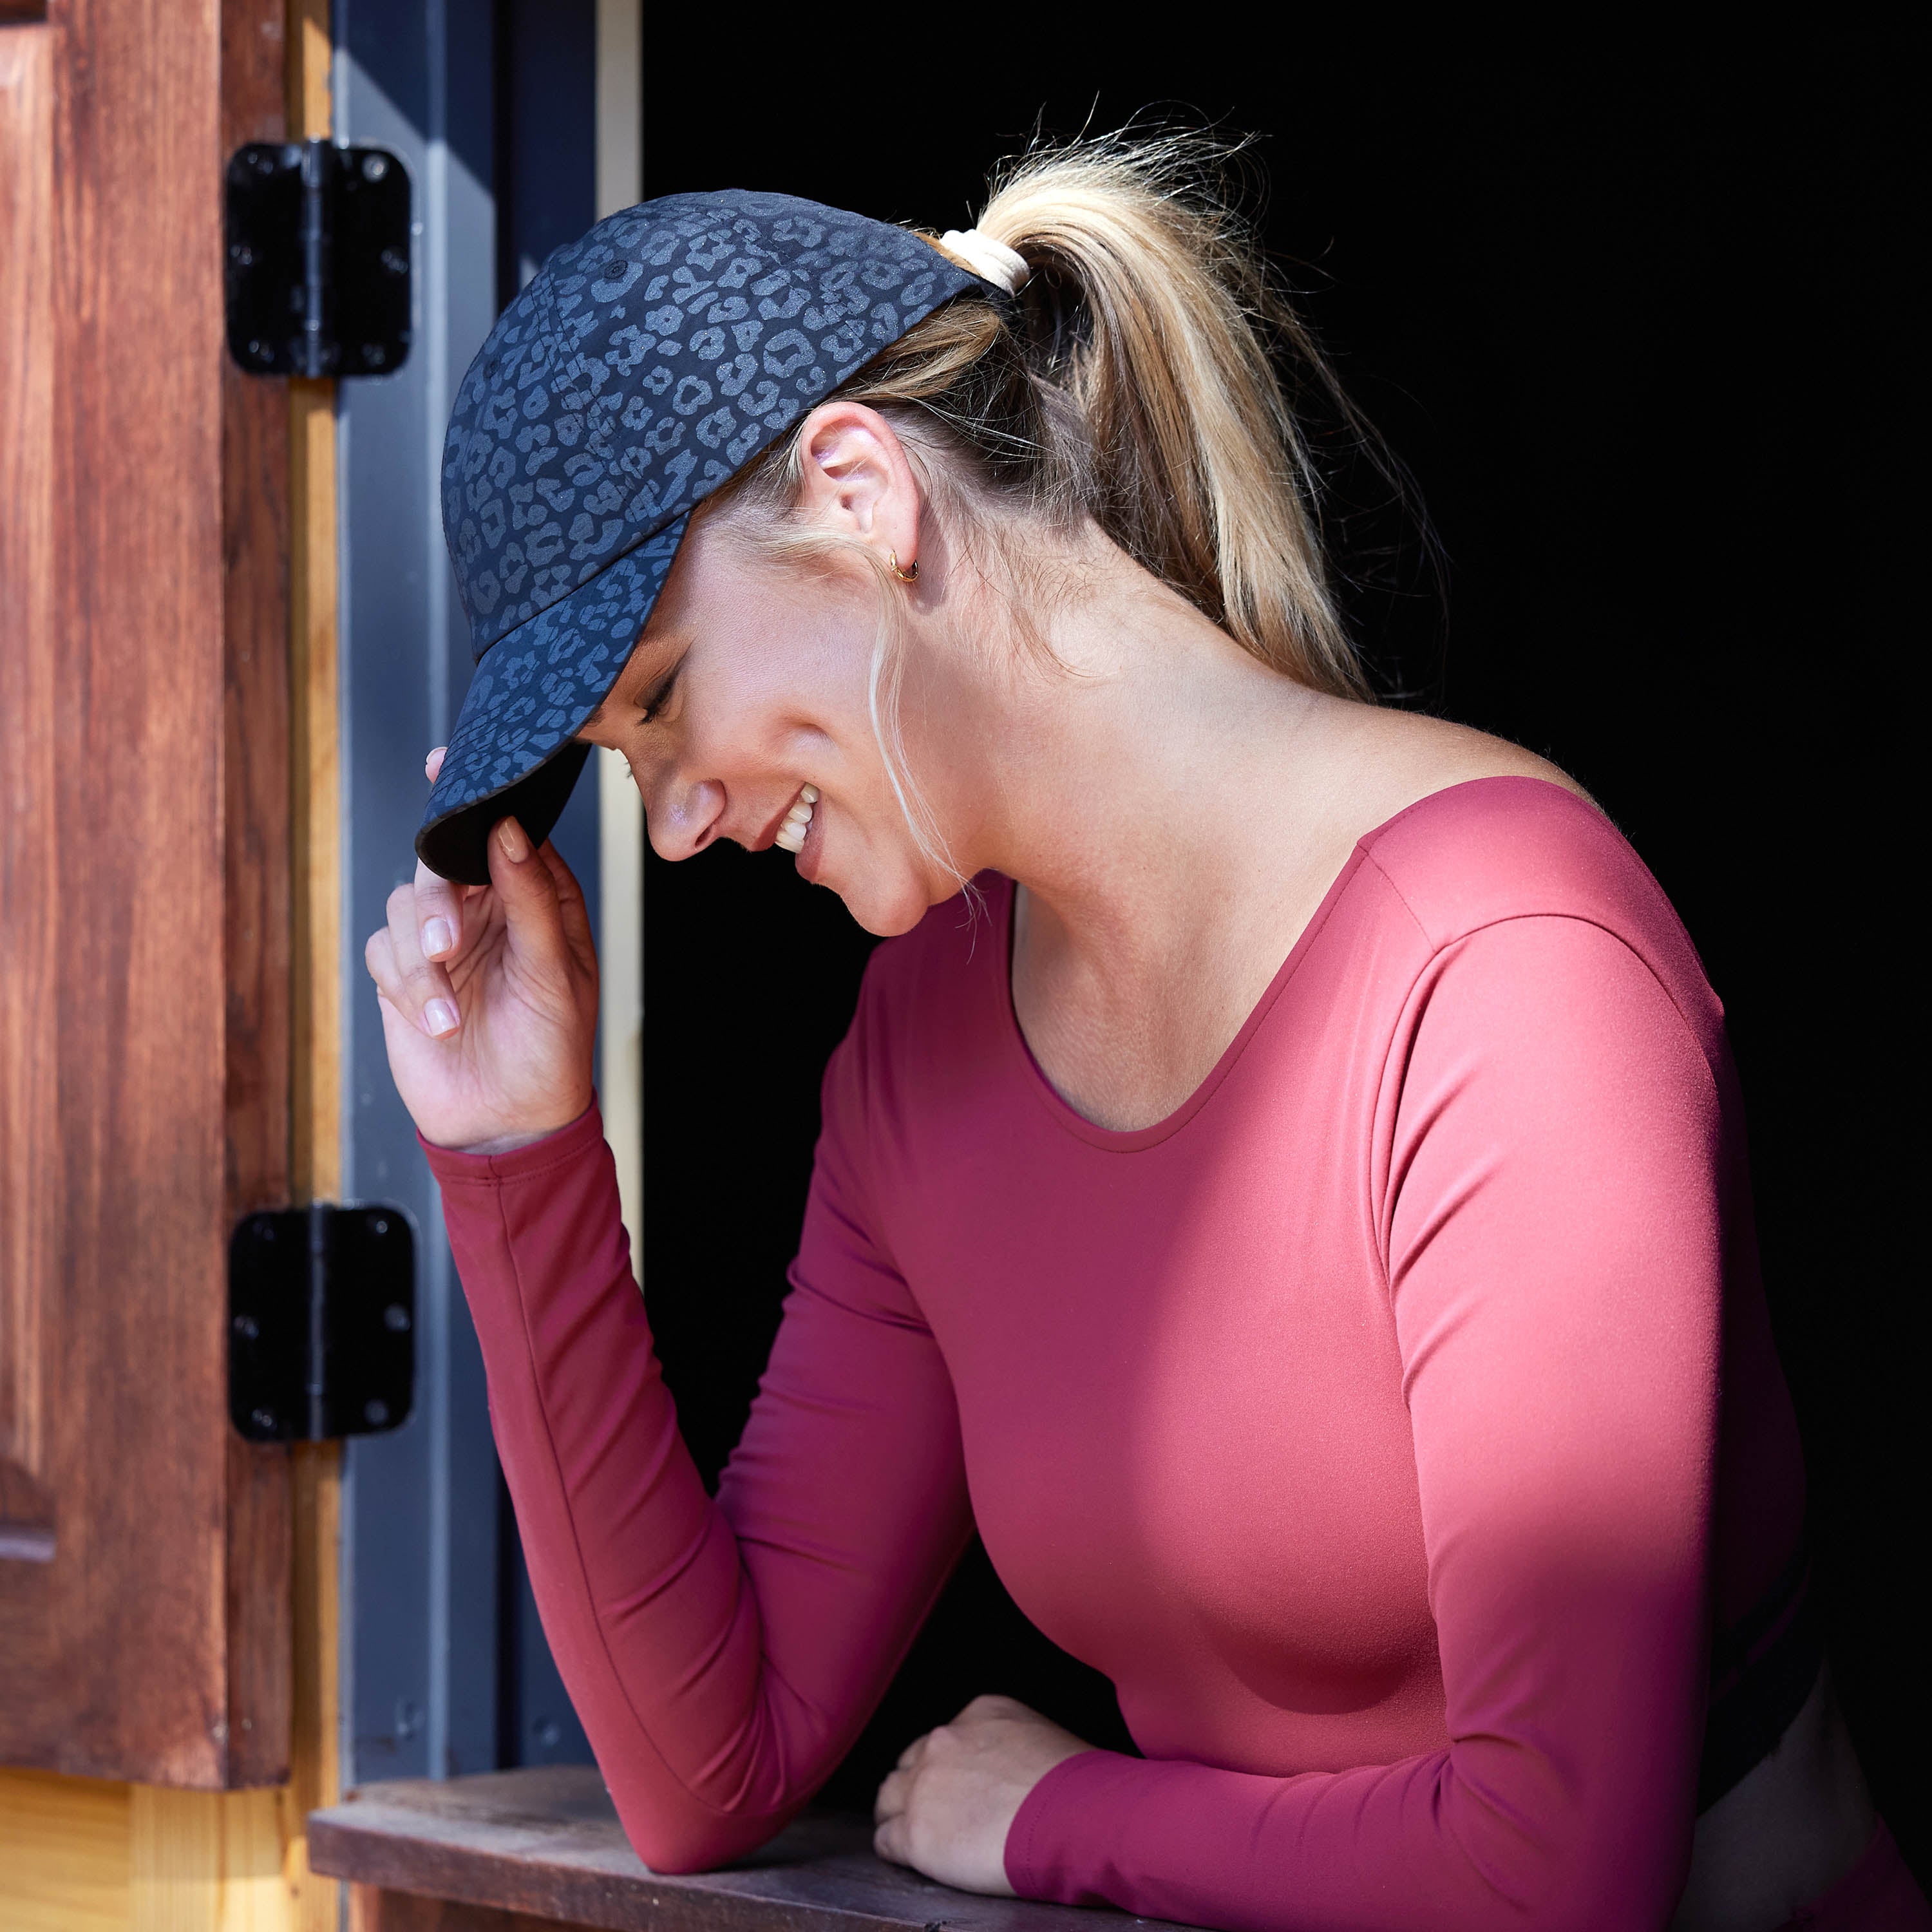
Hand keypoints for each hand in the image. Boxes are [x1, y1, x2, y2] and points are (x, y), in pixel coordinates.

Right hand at [363, 747, 597, 1152]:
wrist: (510, 1122)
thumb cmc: (552, 1049)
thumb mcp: (556, 974)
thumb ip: (531, 899)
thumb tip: (509, 830)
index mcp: (535, 896)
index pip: (505, 830)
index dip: (477, 798)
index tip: (447, 763)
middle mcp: (487, 908)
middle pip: (441, 862)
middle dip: (438, 901)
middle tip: (448, 945)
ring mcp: (442, 939)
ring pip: (405, 906)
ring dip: (422, 964)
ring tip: (451, 1014)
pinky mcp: (404, 974)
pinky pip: (384, 953)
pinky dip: (407, 988)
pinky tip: (438, 1025)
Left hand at [872, 1695, 1092, 1894]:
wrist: (1073, 1817)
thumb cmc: (1076, 1785)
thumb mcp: (1043, 1738)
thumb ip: (1012, 1746)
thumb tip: (1014, 1771)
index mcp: (978, 1713)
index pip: (946, 1738)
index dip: (951, 1767)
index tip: (963, 1787)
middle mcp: (944, 1741)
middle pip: (911, 1763)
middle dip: (921, 1785)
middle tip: (939, 1812)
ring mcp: (925, 1786)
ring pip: (888, 1797)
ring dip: (900, 1814)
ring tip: (920, 1835)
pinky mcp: (915, 1833)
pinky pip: (885, 1841)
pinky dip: (895, 1851)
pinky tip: (912, 1859)